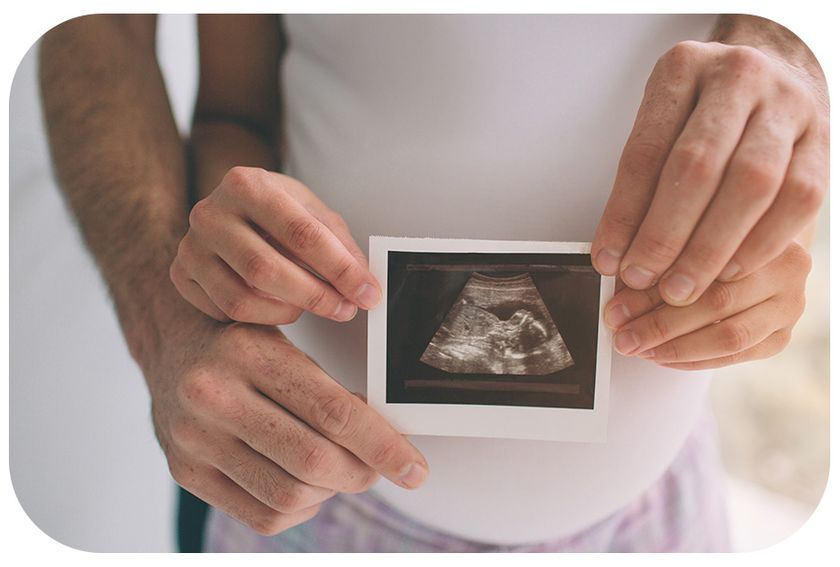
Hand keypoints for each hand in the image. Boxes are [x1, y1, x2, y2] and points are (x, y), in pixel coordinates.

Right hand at [145, 315, 428, 534]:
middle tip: (381, 468)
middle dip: (362, 472)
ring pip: (290, 494)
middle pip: (313, 459)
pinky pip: (262, 515)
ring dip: (333, 491)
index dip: (383, 445)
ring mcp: (194, 439)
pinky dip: (301, 508)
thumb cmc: (241, 345)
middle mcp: (213, 396)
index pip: (333, 411)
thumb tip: (388, 435)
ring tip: (342, 470)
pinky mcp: (185, 473)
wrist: (171, 351)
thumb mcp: (283, 341)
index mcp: (247, 353)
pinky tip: (307, 484)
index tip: (414, 467)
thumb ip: (329, 386)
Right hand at [170, 166, 381, 324]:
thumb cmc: (278, 212)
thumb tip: (365, 287)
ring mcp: (190, 246)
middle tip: (346, 309)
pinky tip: (278, 305)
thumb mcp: (314, 214)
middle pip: (267, 269)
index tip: (367, 292)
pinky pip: (224, 313)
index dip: (340, 268)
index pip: (301, 233)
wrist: (230, 209)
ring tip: (311, 305)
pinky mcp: (181, 275)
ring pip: (241, 299)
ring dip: (287, 311)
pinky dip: (260, 317)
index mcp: (247, 185)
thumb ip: (342, 246)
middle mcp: (210, 213)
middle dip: (316, 296)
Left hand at [592, 39, 827, 305]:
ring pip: (751, 183)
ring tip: (680, 288)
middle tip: (641, 279)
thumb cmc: (703, 108)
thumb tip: (616, 252)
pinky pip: (798, 197)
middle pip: (697, 166)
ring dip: (711, 247)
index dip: (624, 213)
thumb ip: (641, 178)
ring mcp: (786, 104)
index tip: (608, 258)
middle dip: (664, 235)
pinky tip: (732, 271)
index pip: (645, 151)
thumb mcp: (662, 121)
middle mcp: (739, 76)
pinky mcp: (821, 137)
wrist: (773, 72)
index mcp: (683, 68)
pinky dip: (762, 242)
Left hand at [603, 243, 809, 369]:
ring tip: (637, 346)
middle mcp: (786, 267)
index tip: (615, 304)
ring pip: (727, 336)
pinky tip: (660, 355)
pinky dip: (690, 359)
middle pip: (715, 302)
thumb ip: (663, 254)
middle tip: (620, 331)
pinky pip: (732, 357)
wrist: (755, 249)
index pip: (702, 264)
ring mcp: (788, 305)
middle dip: (657, 322)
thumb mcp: (688, 232)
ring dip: (673, 346)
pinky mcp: (780, 336)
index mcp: (762, 229)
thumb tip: (619, 284)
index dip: (652, 288)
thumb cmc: (716, 240)